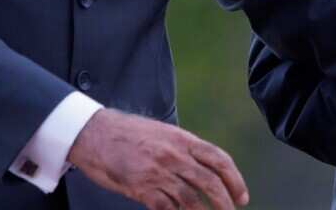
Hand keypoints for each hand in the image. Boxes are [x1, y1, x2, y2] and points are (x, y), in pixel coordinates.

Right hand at [68, 108, 248, 209]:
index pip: (218, 159)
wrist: (94, 133)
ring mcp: (158, 173)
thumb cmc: (128, 133)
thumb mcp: (162, 133)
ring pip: (191, 200)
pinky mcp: (142, 188)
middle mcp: (174, 155)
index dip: (235, 179)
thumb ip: (183, 149)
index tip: (242, 196)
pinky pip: (167, 209)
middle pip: (210, 183)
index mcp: (182, 139)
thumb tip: (203, 168)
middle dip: (225, 202)